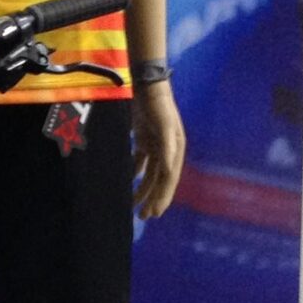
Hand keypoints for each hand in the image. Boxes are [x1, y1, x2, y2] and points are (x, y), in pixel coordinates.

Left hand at [131, 80, 183, 218]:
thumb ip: (167, 147)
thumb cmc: (157, 105)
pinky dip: (133, 172)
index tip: (154, 214)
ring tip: (133, 205)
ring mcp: (155, 145)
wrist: (147, 85)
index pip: (168, 180)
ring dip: (142, 189)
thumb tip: (169, 171)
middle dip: (152, 198)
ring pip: (149, 174)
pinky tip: (126, 182)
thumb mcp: (164, 125)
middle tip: (143, 217)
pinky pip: (139, 161)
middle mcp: (167, 151)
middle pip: (159, 180)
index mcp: (175, 150)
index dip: (162, 197)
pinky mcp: (143, 139)